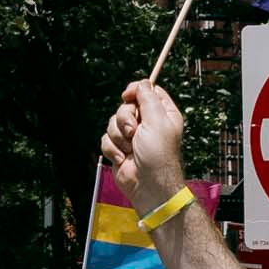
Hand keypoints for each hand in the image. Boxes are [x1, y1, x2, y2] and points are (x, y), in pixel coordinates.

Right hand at [100, 78, 185, 210]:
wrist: (148, 186)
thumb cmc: (158, 156)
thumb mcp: (157, 120)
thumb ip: (148, 98)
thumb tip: (141, 83)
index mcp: (162, 114)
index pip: (147, 91)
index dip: (135, 91)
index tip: (128, 96)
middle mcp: (148, 123)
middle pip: (126, 106)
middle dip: (125, 118)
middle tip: (133, 132)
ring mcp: (132, 136)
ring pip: (113, 122)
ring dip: (119, 136)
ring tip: (130, 149)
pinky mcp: (119, 148)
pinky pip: (106, 138)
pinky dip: (112, 148)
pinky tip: (123, 159)